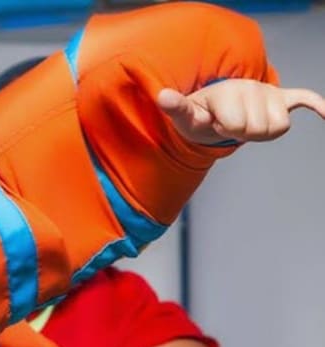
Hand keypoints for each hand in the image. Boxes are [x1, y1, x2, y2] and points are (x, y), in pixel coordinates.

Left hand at [158, 80, 324, 145]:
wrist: (210, 109)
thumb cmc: (199, 115)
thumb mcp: (185, 116)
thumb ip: (176, 108)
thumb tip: (162, 96)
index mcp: (229, 91)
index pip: (240, 126)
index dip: (228, 131)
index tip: (216, 124)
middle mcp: (251, 88)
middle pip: (261, 130)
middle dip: (245, 134)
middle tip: (229, 125)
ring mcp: (266, 93)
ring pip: (279, 127)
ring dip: (262, 132)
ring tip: (245, 123)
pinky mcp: (280, 98)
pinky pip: (304, 98)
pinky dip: (316, 105)